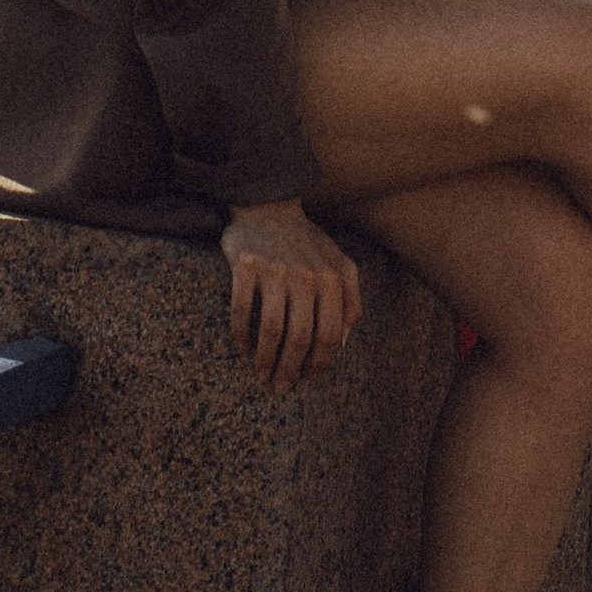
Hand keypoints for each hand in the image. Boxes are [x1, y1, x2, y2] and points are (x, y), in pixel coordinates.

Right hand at [220, 201, 361, 393]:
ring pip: (272, 329)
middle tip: (280, 386)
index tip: (307, 377)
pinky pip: (241, 311)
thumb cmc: (305, 242)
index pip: (330, 334)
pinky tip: (243, 348)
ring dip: (265, 359)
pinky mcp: (245, 265)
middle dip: (291, 368)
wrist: (268, 205)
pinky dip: (241, 335)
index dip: (319, 363)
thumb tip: (343, 342)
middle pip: (301, 337)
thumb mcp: (339, 263)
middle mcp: (306, 275)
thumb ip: (351, 299)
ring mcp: (275, 270)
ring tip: (261, 374)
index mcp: (333, 278)